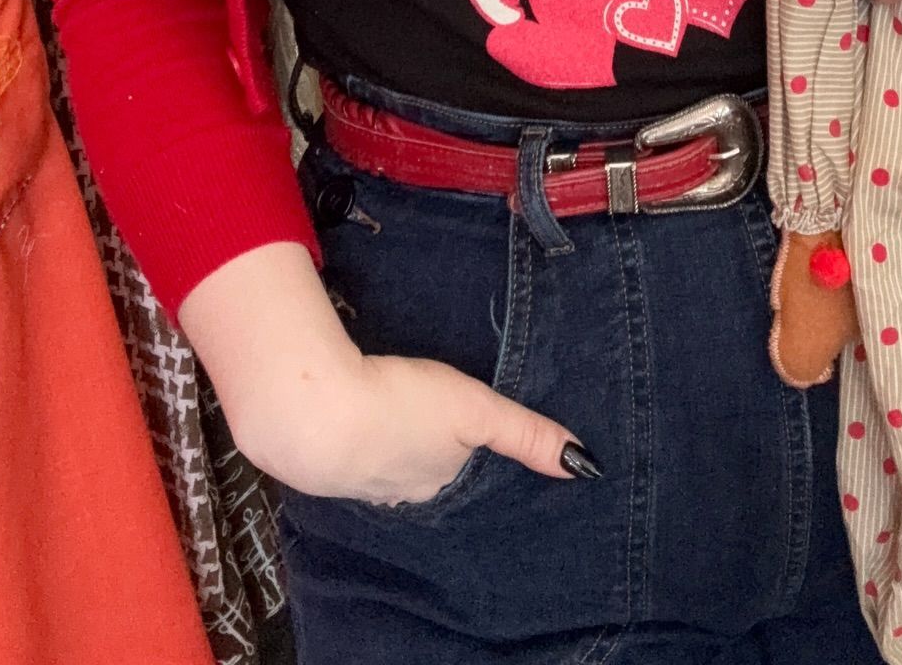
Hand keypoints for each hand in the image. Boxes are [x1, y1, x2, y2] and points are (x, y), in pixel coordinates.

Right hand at [179, 244, 590, 504]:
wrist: (316, 414)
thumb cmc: (403, 408)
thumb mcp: (476, 411)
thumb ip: (525, 433)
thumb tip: (586, 467)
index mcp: (439, 483)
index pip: (464, 472)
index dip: (468, 453)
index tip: (470, 437)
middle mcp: (402, 492)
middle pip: (426, 469)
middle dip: (430, 451)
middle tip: (431, 420)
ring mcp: (356, 478)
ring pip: (386, 460)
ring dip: (390, 440)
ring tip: (393, 416)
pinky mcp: (317, 454)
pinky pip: (347, 446)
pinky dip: (353, 432)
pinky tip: (350, 416)